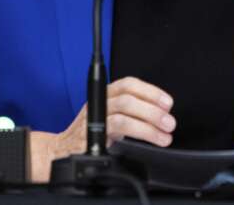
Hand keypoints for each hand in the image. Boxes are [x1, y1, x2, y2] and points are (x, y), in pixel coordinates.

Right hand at [29, 76, 174, 181]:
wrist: (64, 149)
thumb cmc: (90, 133)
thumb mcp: (111, 117)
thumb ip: (132, 112)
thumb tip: (161, 116)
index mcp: (106, 94)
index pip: (129, 83)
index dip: (150, 91)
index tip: (168, 103)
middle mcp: (99, 101)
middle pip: (128, 97)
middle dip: (152, 109)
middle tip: (169, 123)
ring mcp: (94, 116)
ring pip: (123, 111)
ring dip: (147, 124)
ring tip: (164, 136)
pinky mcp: (91, 132)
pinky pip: (115, 127)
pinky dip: (135, 133)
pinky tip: (146, 143)